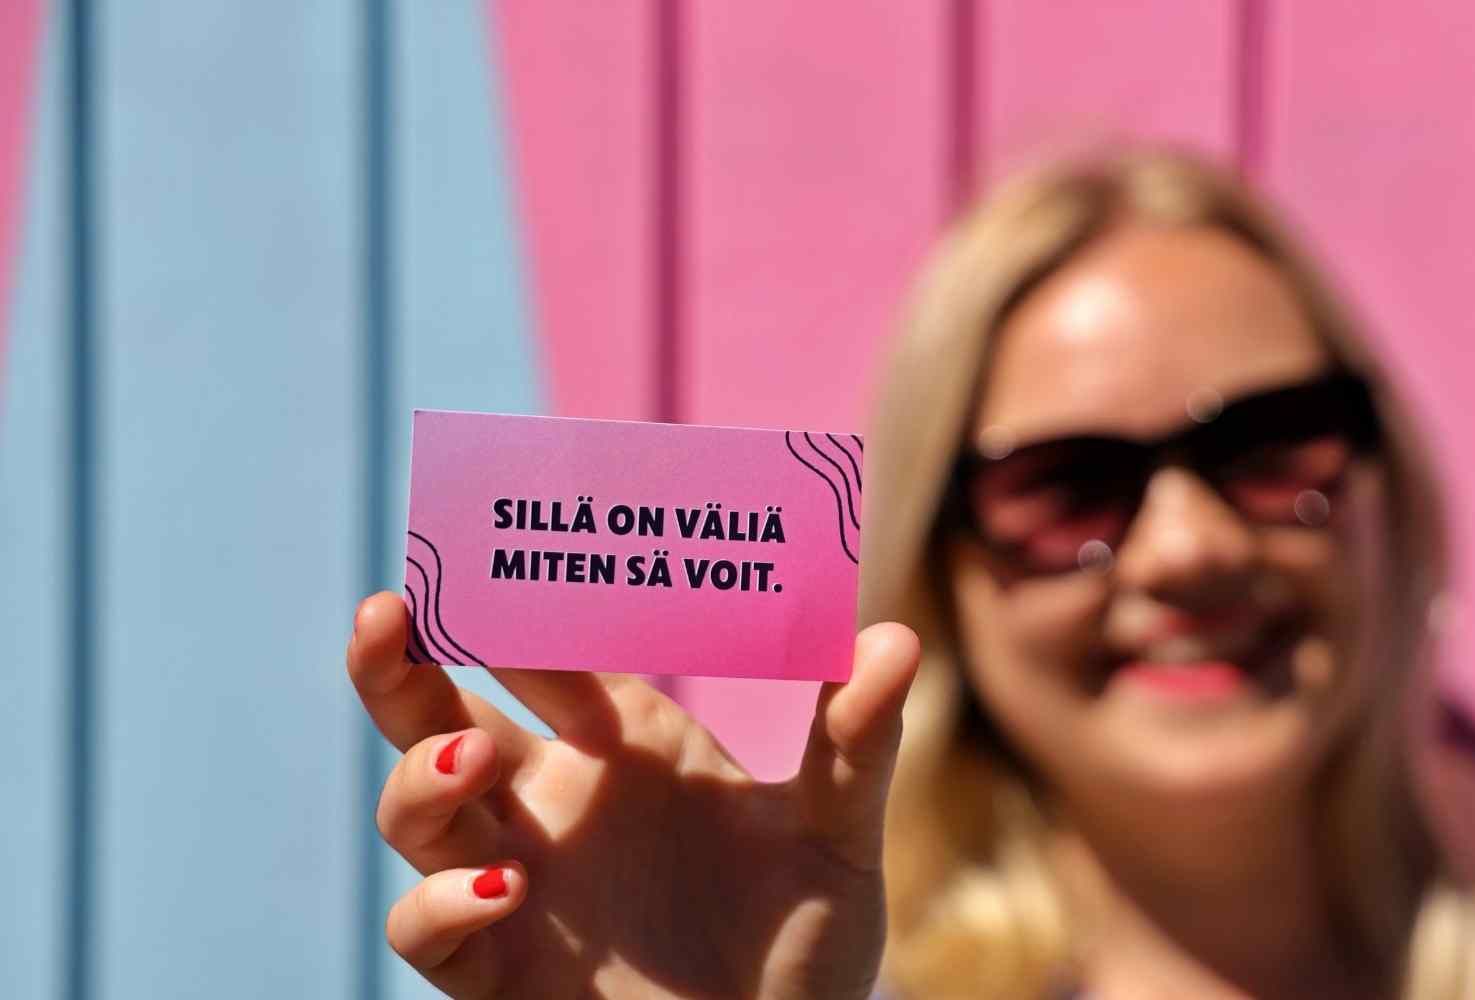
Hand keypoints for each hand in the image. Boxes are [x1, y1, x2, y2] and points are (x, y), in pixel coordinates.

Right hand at [345, 592, 919, 998]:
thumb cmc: (806, 935)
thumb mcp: (838, 832)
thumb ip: (854, 741)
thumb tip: (899, 639)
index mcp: (624, 743)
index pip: (549, 653)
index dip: (519, 605)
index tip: (499, 549)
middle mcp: (556, 801)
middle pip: (440, 717)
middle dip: (399, 663)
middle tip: (388, 612)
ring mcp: (518, 882)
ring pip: (417, 814)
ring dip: (421, 778)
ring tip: (470, 760)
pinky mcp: (501, 971)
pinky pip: (431, 932)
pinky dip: (445, 905)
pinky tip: (502, 887)